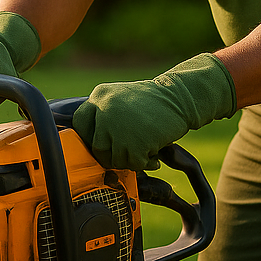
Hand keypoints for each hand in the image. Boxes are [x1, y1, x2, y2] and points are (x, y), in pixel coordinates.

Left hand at [73, 53, 236, 169]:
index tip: (105, 143)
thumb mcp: (121, 99)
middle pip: (96, 146)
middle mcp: (104, 110)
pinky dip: (145, 164)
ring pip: (114, 159)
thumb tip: (90, 146)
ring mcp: (118, 127)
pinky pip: (134, 165)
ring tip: (146, 150)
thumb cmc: (154, 102)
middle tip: (128, 151)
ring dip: (131, 160)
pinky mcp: (135, 142)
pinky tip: (154, 155)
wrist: (181, 97)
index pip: (80, 124)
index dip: (90, 137)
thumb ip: (104, 115)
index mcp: (100, 95)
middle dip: (112, 154)